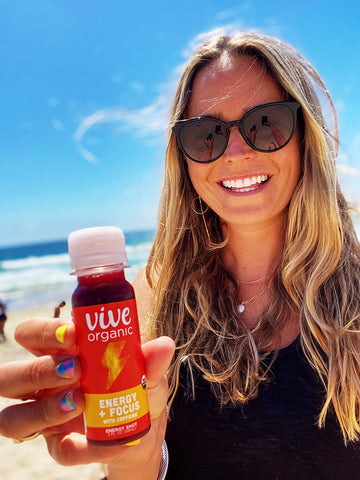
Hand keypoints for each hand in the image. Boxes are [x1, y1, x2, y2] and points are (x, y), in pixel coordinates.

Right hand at [0, 316, 173, 477]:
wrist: (142, 429)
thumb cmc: (134, 386)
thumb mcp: (146, 372)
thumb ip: (151, 361)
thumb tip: (164, 345)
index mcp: (58, 352)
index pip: (29, 334)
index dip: (42, 330)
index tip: (73, 332)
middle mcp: (42, 384)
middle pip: (8, 376)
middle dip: (36, 371)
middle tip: (75, 369)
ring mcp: (45, 416)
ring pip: (12, 417)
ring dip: (44, 409)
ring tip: (79, 401)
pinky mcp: (59, 446)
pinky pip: (57, 450)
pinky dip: (79, 447)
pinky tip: (99, 441)